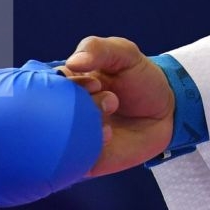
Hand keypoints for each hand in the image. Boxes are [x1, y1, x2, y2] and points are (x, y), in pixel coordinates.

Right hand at [61, 35, 174, 175]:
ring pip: (57, 138)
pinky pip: (70, 161)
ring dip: (82, 128)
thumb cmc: (140, 79)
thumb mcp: (124, 54)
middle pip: (48, 113)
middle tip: (109, 100)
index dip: (65, 84)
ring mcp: (70, 137)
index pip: (44, 85)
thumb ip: (99, 49)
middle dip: (77, 107)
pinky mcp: (82, 160)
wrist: (166, 111)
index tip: (94, 84)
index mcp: (64, 84)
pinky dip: (86, 149)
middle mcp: (62, 111)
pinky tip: (109, 136)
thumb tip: (73, 61)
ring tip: (110, 120)